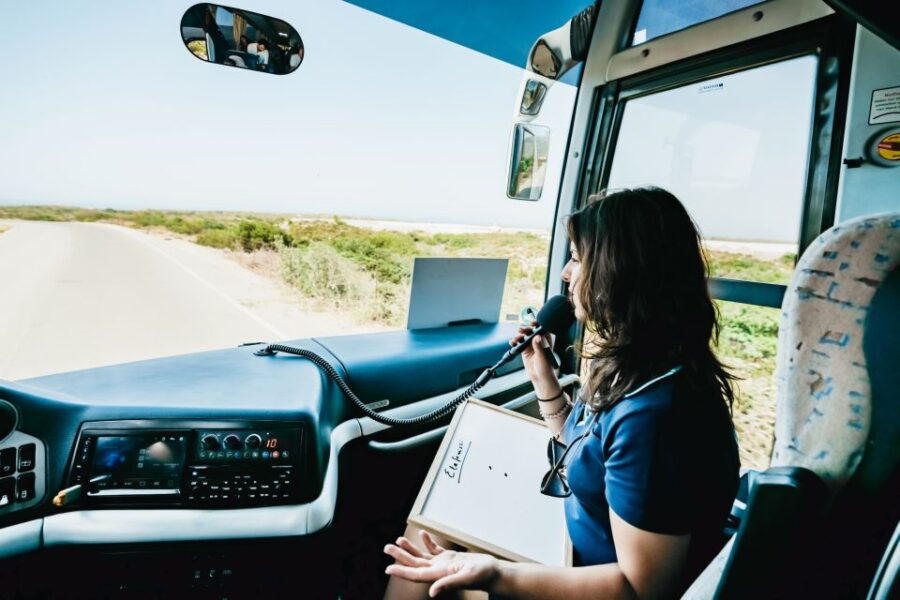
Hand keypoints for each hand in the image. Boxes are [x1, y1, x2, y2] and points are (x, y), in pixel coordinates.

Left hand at [384, 530, 499, 596]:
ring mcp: (444, 565)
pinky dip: (427, 543)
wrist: (495, 572)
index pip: (416, 574)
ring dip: (410, 549)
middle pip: (415, 564)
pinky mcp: (451, 559)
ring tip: (398, 541)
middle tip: (386, 547)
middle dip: (400, 556)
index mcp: (440, 576)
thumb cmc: (483, 576)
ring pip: (422, 557)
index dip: (401, 571)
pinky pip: (435, 550)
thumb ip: (449, 584)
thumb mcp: (466, 578)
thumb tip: (432, 592)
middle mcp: (439, 571)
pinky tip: (423, 535)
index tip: (388, 568)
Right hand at [510, 320, 560, 398]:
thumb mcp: (543, 357)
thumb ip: (539, 347)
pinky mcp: (525, 350)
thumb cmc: (546, 368)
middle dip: (525, 329)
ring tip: (515, 339)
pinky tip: (513, 342)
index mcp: (546, 340)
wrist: (540, 378)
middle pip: (531, 330)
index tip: (532, 323)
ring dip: (518, 335)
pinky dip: (515, 341)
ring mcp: (531, 345)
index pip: (542, 328)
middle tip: (520, 330)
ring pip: (524, 336)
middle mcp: (538, 341)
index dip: (537, 323)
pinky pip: (518, 343)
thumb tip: (537, 337)